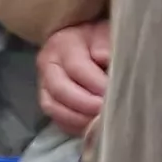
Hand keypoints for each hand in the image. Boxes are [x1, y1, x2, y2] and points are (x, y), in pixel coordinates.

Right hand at [39, 19, 112, 136]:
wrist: (83, 41)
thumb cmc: (99, 38)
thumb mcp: (106, 33)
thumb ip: (107, 44)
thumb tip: (105, 59)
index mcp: (63, 44)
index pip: (77, 68)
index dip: (97, 83)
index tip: (117, 92)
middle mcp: (47, 65)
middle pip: (61, 91)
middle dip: (87, 105)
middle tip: (109, 112)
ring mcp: (44, 85)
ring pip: (54, 108)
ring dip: (79, 119)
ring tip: (101, 123)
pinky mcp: (49, 101)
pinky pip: (56, 120)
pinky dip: (74, 127)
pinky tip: (92, 128)